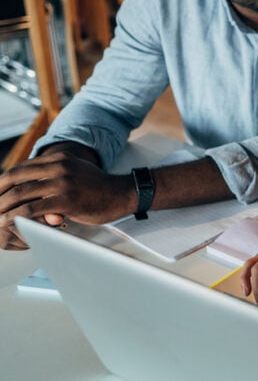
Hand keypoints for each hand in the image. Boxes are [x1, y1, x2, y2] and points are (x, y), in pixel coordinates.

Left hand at [0, 147, 132, 249]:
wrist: (122, 194)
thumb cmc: (96, 188)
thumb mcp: (73, 174)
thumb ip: (52, 177)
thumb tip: (29, 188)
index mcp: (59, 159)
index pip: (21, 167)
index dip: (3, 180)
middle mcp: (59, 166)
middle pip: (16, 178)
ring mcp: (63, 182)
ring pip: (21, 193)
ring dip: (2, 206)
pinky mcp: (66, 200)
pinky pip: (33, 209)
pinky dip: (16, 216)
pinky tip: (8, 222)